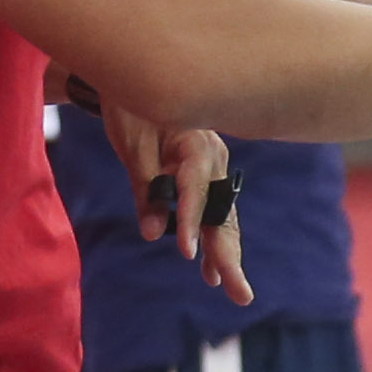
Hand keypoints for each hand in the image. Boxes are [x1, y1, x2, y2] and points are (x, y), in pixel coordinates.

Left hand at [96, 98, 249, 307]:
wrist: (138, 78)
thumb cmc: (131, 107)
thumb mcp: (132, 147)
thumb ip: (146, 189)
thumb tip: (153, 234)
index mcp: (196, 144)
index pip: (196, 189)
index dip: (191, 221)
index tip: (186, 253)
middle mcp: (215, 158)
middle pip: (223, 213)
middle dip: (229, 255)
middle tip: (240, 294)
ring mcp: (215, 168)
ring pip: (223, 217)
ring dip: (226, 254)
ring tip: (232, 290)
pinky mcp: (208, 176)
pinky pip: (214, 212)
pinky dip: (213, 240)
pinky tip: (213, 271)